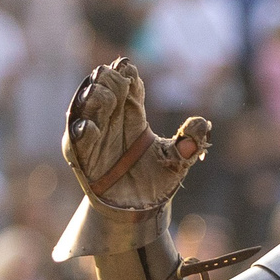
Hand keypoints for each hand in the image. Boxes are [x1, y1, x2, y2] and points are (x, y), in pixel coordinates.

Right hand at [63, 58, 211, 214]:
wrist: (140, 210)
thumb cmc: (156, 180)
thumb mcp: (177, 160)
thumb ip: (189, 143)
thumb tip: (202, 123)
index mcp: (132, 115)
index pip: (128, 86)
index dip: (127, 75)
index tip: (130, 69)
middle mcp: (110, 120)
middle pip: (105, 89)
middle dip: (108, 80)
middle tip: (116, 77)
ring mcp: (94, 136)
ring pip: (86, 108)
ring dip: (93, 98)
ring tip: (103, 93)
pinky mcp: (82, 157)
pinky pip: (77, 141)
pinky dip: (83, 132)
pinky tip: (91, 127)